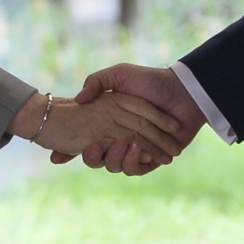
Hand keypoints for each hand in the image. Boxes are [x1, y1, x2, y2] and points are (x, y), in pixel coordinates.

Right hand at [8, 90, 184, 165]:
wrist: (183, 92)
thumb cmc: (150, 80)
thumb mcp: (119, 74)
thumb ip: (96, 81)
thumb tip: (78, 99)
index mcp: (107, 122)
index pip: (84, 139)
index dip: (70, 148)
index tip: (60, 152)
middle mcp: (118, 138)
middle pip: (97, 157)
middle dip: (93, 156)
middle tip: (93, 148)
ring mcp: (135, 150)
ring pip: (116, 166)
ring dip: (117, 159)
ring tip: (124, 146)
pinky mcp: (152, 159)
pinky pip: (137, 169)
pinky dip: (136, 162)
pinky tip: (141, 150)